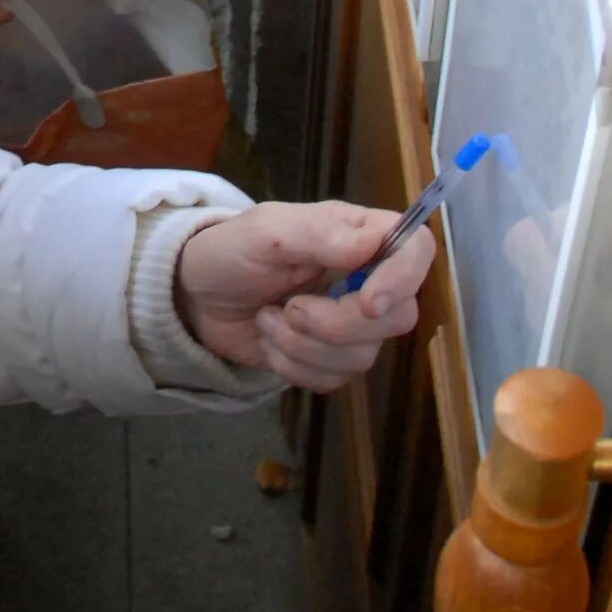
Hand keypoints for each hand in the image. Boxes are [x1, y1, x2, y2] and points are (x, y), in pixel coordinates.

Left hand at [172, 200, 434, 392]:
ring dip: (303, 345)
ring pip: (363, 356)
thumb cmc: (230, 252)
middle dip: (337, 324)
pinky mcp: (331, 359)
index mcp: (357, 235)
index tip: (368, 303)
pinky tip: (270, 341)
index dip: (403, 279)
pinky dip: (294, 366)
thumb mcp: (264, 232)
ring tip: (268, 318)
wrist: (196, 297)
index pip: (416, 250)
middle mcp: (366, 279)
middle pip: (399, 316)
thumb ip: (318, 234)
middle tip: (289, 309)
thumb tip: (374, 240)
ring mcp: (352, 324)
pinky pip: (334, 379)